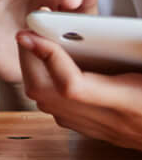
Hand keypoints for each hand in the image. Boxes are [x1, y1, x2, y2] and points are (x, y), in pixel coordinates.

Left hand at [17, 31, 141, 148]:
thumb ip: (136, 47)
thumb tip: (131, 30)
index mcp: (130, 103)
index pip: (73, 86)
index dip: (50, 57)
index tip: (35, 32)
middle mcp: (109, 121)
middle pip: (45, 93)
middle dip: (29, 58)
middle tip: (30, 29)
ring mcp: (98, 129)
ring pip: (44, 102)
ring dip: (33, 69)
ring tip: (38, 40)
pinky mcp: (93, 130)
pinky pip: (55, 107)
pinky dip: (44, 81)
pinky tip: (51, 62)